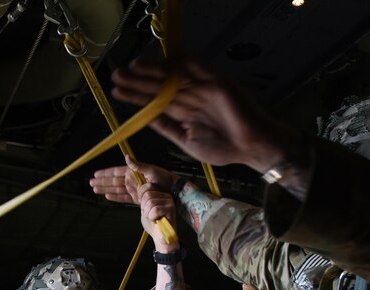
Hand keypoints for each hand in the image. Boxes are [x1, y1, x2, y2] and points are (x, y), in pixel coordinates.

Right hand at [89, 157, 176, 203]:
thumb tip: (126, 156)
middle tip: (90, 183)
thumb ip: (138, 165)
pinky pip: (123, 198)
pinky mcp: (137, 198)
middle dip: (102, 182)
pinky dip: (115, 197)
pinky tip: (107, 197)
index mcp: (134, 172)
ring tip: (95, 190)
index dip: (106, 173)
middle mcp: (132, 180)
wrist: (173, 191)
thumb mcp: (151, 170)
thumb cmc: (164, 178)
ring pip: (116, 189)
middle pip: (113, 181)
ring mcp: (134, 189)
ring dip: (105, 189)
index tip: (96, 174)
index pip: (116, 172)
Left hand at [110, 58, 296, 172]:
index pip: (154, 100)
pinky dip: (182, 63)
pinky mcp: (217, 83)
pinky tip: (164, 61)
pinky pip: (198, 68)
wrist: (251, 147)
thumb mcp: (186, 141)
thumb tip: (144, 117)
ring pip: (173, 76)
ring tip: (133, 68)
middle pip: (159, 86)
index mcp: (183, 111)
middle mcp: (191, 97)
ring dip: (153, 71)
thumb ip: (166, 127)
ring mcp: (203, 88)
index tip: (117, 91)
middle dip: (138, 81)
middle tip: (118, 75)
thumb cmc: (223, 148)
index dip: (136, 95)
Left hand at [134, 175, 177, 250]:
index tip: (143, 208)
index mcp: (160, 194)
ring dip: (148, 214)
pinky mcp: (171, 209)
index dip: (140, 197)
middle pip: (147, 194)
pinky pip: (155, 209)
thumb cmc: (153, 224)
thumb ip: (142, 198)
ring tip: (154, 218)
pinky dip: (152, 217)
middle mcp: (166, 195)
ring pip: (150, 202)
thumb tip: (138, 188)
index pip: (147, 186)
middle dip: (144, 207)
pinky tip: (157, 220)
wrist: (160, 237)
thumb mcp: (144, 208)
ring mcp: (169, 202)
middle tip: (150, 215)